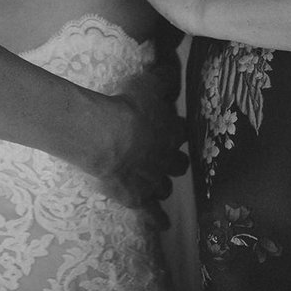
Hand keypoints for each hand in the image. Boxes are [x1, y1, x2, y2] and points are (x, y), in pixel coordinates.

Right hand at [90, 69, 187, 228]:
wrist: (109, 137)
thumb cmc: (128, 106)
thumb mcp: (148, 82)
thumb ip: (162, 76)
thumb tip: (173, 64)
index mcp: (172, 131)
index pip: (181, 132)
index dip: (176, 130)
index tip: (172, 127)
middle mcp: (167, 158)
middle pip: (178, 163)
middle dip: (174, 160)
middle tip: (166, 157)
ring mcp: (154, 181)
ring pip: (166, 186)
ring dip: (163, 184)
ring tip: (158, 183)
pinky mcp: (139, 199)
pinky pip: (152, 214)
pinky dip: (158, 219)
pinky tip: (163, 225)